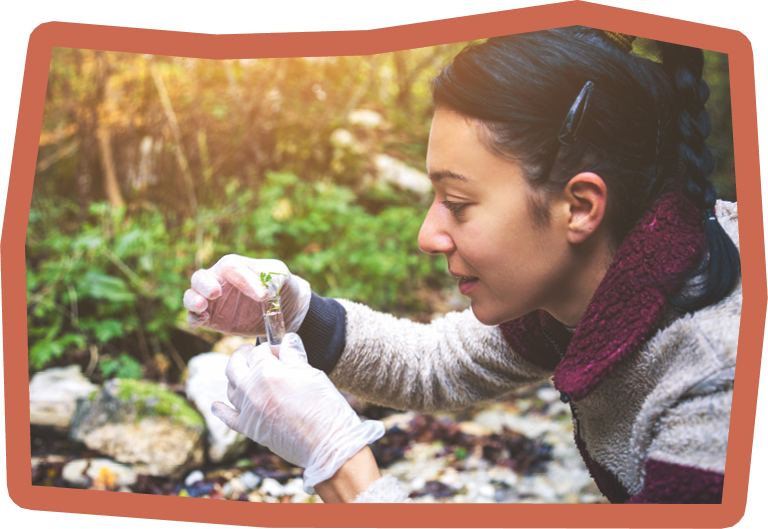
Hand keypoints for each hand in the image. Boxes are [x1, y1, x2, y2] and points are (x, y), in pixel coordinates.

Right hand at [183, 255, 311, 335]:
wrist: (282, 310)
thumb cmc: (280, 286)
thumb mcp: (282, 276)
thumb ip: (274, 277)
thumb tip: (264, 289)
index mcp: (235, 267)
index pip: (231, 267)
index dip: (243, 280)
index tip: (263, 296)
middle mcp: (218, 281)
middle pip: (200, 277)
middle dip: (204, 284)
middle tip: (216, 292)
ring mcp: (212, 301)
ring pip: (191, 296)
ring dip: (193, 300)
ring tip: (202, 306)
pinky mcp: (210, 319)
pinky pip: (193, 317)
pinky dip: (194, 318)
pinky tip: (203, 320)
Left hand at [211, 333, 384, 491]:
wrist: (327, 445)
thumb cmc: (325, 407)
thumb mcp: (312, 375)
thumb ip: (294, 356)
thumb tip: (287, 339)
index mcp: (269, 372)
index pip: (259, 350)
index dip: (269, 347)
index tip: (279, 350)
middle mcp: (252, 389)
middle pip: (235, 365)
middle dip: (243, 355)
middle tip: (253, 353)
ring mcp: (248, 410)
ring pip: (230, 388)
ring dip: (236, 377)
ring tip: (246, 375)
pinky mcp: (249, 429)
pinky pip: (227, 417)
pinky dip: (220, 410)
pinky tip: (217, 405)